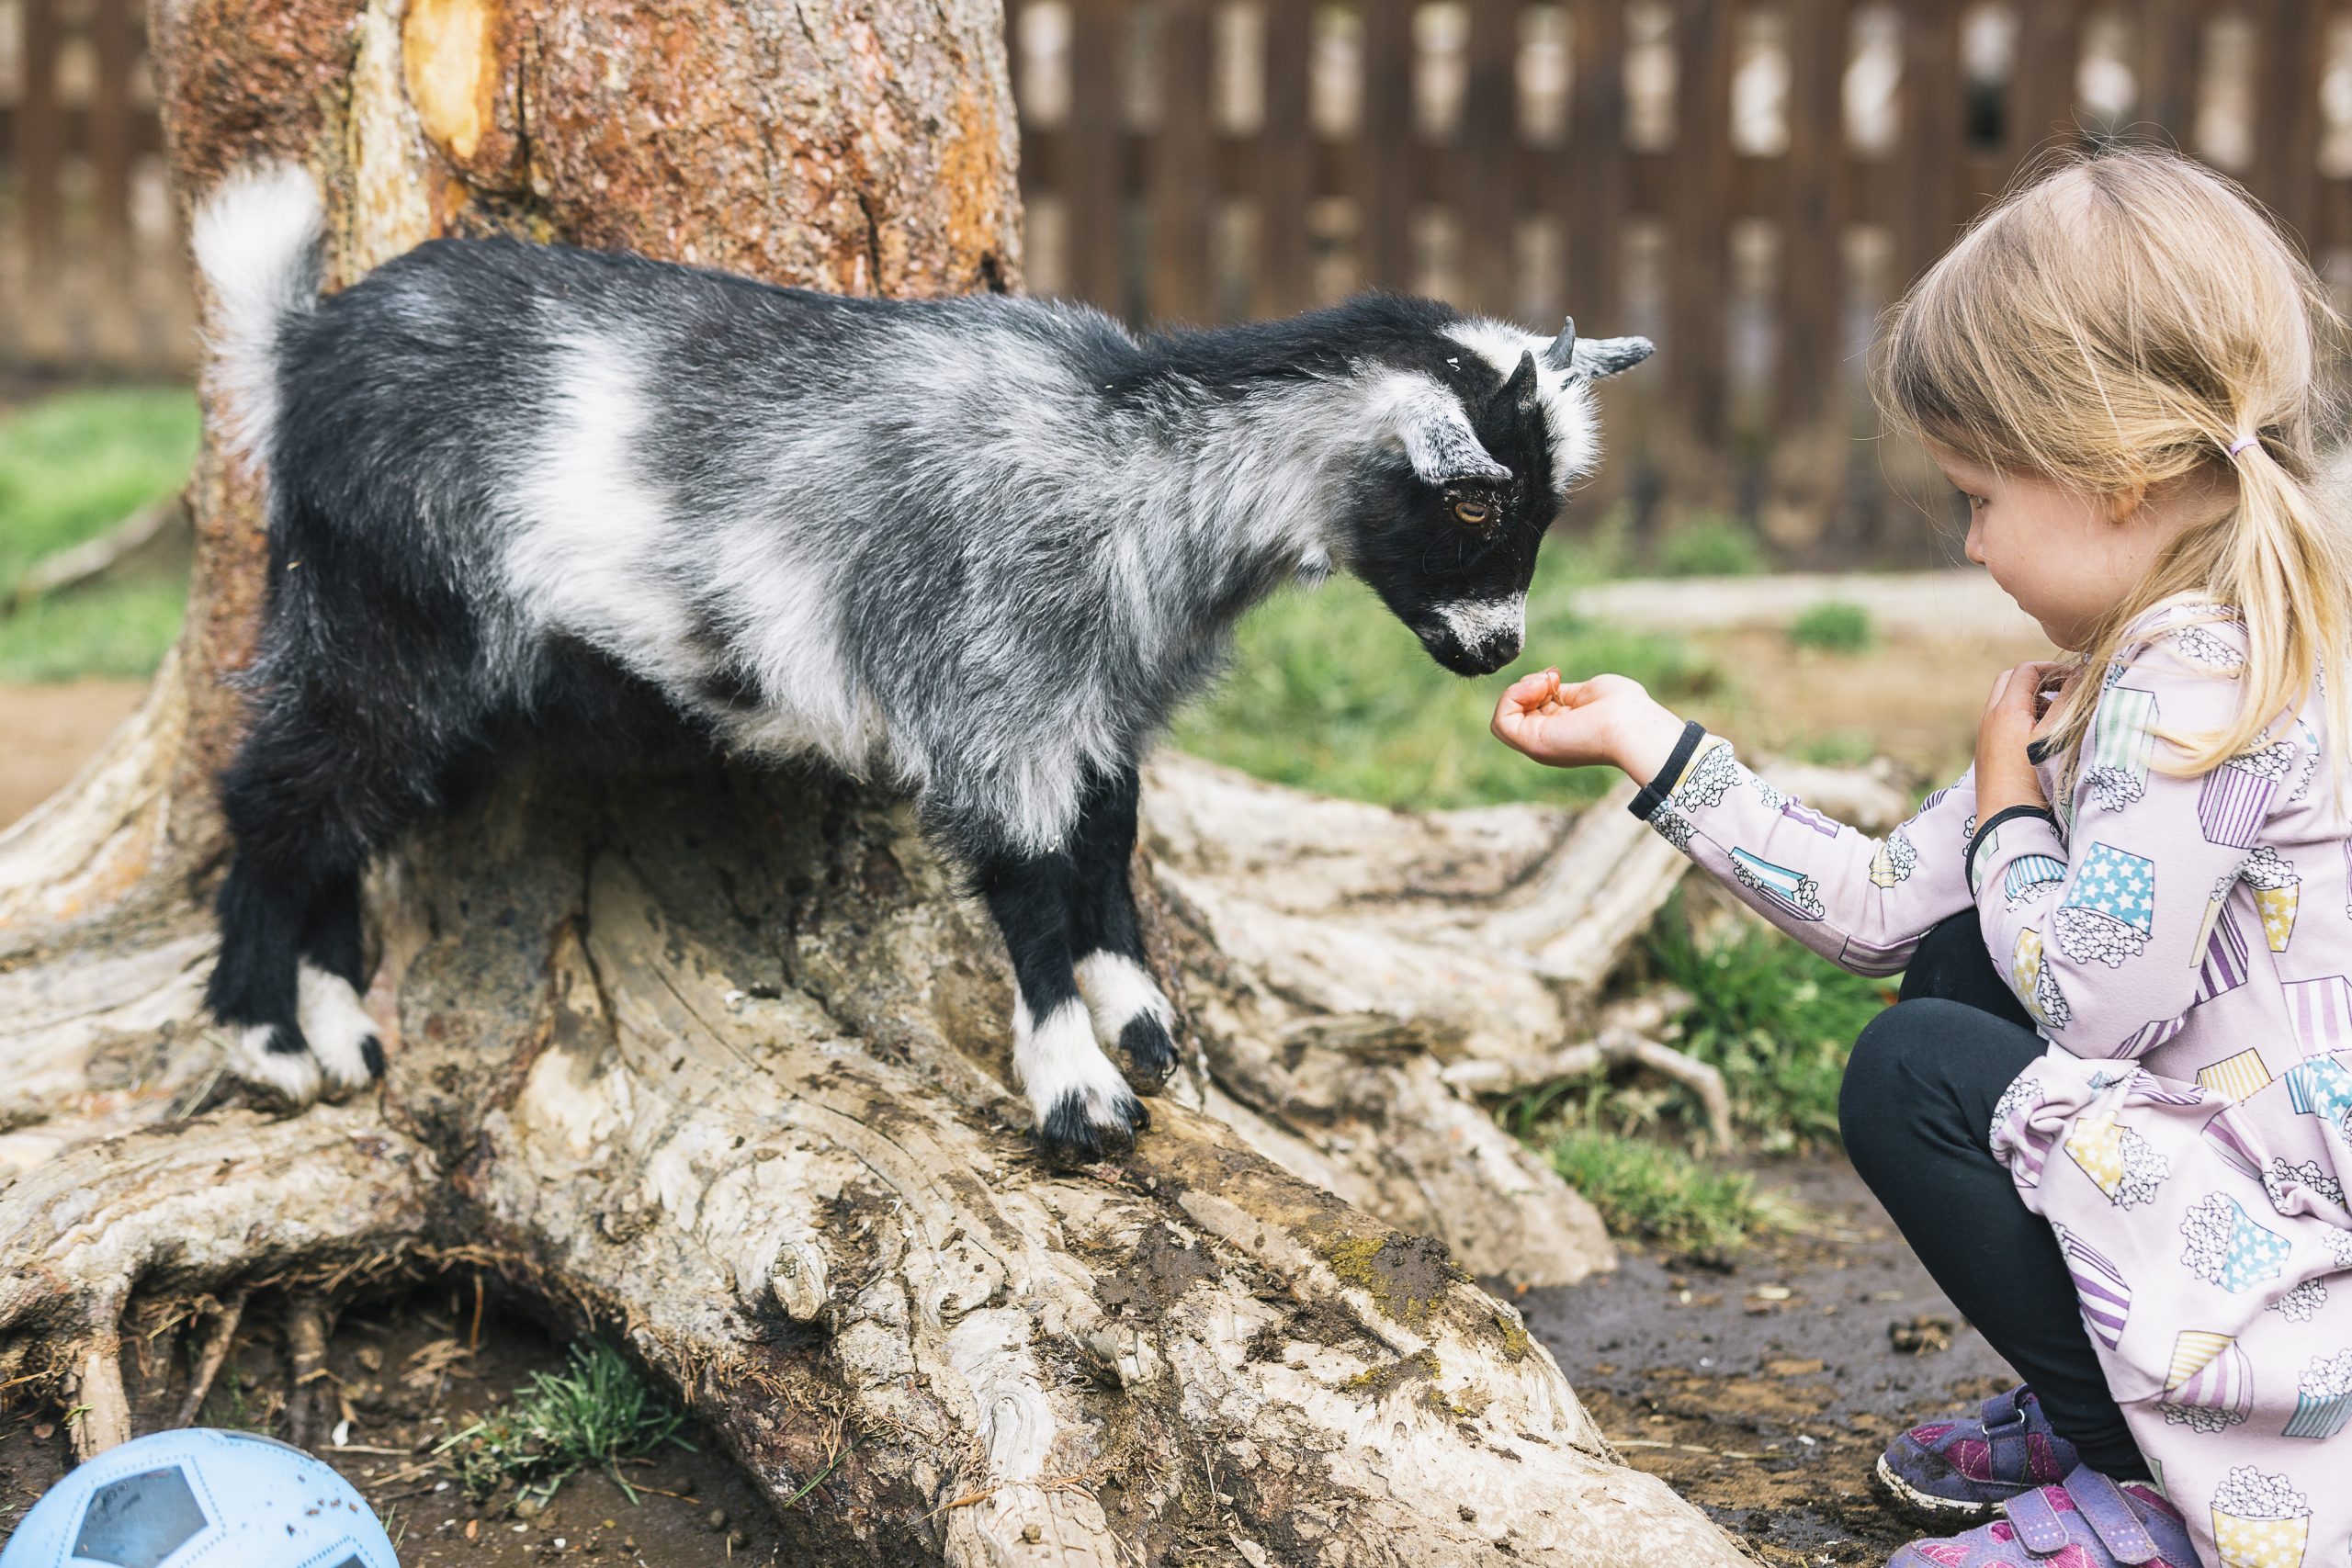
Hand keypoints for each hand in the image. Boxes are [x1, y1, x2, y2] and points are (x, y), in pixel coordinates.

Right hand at [1491, 669, 1686, 779]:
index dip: (1536, 686)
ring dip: (1517, 691)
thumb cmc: (1623, 708)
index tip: (1557, 676)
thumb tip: (1548, 682)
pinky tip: (1538, 688)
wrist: (1632, 724)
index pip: (1530, 707)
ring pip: (1503, 717)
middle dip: (1525, 686)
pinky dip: (1512, 697)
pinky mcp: (1531, 743)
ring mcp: (1538, 744)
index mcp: (1563, 730)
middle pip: (1514, 712)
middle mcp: (1549, 740)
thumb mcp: (1587, 693)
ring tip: (1544, 684)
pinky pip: (1500, 720)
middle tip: (1550, 679)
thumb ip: (1565, 693)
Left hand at [1975, 660, 2068, 816]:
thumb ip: (2067, 702)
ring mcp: (1985, 734)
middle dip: (2037, 680)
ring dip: (2029, 699)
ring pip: (2004, 701)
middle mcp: (1989, 717)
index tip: (2075, 677)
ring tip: (2056, 713)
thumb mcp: (2055, 736)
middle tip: (2063, 689)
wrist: (2008, 816)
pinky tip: (2041, 735)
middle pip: (2009, 681)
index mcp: (2005, 709)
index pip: (2026, 670)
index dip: (2052, 668)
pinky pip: (2000, 721)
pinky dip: (2020, 717)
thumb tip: (2079, 676)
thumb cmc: (2034, 776)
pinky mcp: (1985, 751)